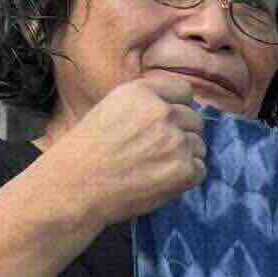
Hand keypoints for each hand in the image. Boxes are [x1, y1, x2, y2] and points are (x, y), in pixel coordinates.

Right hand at [36, 77, 204, 235]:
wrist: (77, 185)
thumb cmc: (87, 151)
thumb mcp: (111, 109)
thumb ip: (144, 105)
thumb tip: (175, 109)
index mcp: (142, 92)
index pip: (183, 91)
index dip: (178, 107)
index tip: (169, 121)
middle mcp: (162, 112)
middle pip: (194, 119)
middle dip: (182, 133)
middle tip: (159, 150)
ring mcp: (176, 140)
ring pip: (199, 145)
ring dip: (186, 156)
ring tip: (157, 167)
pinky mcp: (185, 168)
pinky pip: (200, 169)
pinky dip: (187, 177)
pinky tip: (162, 180)